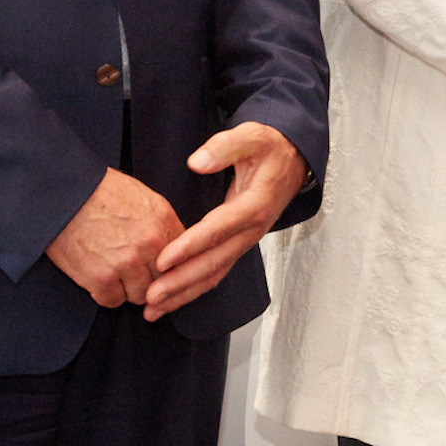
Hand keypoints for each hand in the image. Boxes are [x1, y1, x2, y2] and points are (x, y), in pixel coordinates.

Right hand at [46, 169, 182, 308]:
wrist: (63, 193)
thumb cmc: (99, 191)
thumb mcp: (142, 197)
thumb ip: (162, 224)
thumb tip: (175, 248)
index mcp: (163, 220)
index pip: (183, 258)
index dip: (170, 266)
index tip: (159, 268)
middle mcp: (150, 244)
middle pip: (164, 280)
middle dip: (150, 278)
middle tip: (133, 271)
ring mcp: (126, 263)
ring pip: (141, 295)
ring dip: (128, 288)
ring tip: (114, 271)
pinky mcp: (101, 278)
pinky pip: (113, 301)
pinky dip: (105, 293)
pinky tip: (98, 276)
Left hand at [141, 123, 310, 321]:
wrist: (294, 160)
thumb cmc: (270, 148)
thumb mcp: (253, 136)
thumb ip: (225, 146)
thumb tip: (197, 162)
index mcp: (254, 205)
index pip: (218, 230)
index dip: (190, 246)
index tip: (163, 260)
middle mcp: (251, 230)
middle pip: (215, 262)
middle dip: (181, 282)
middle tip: (152, 296)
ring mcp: (246, 241)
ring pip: (215, 274)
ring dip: (184, 293)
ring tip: (154, 309)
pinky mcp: (239, 245)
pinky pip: (216, 272)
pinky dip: (193, 288)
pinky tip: (172, 299)